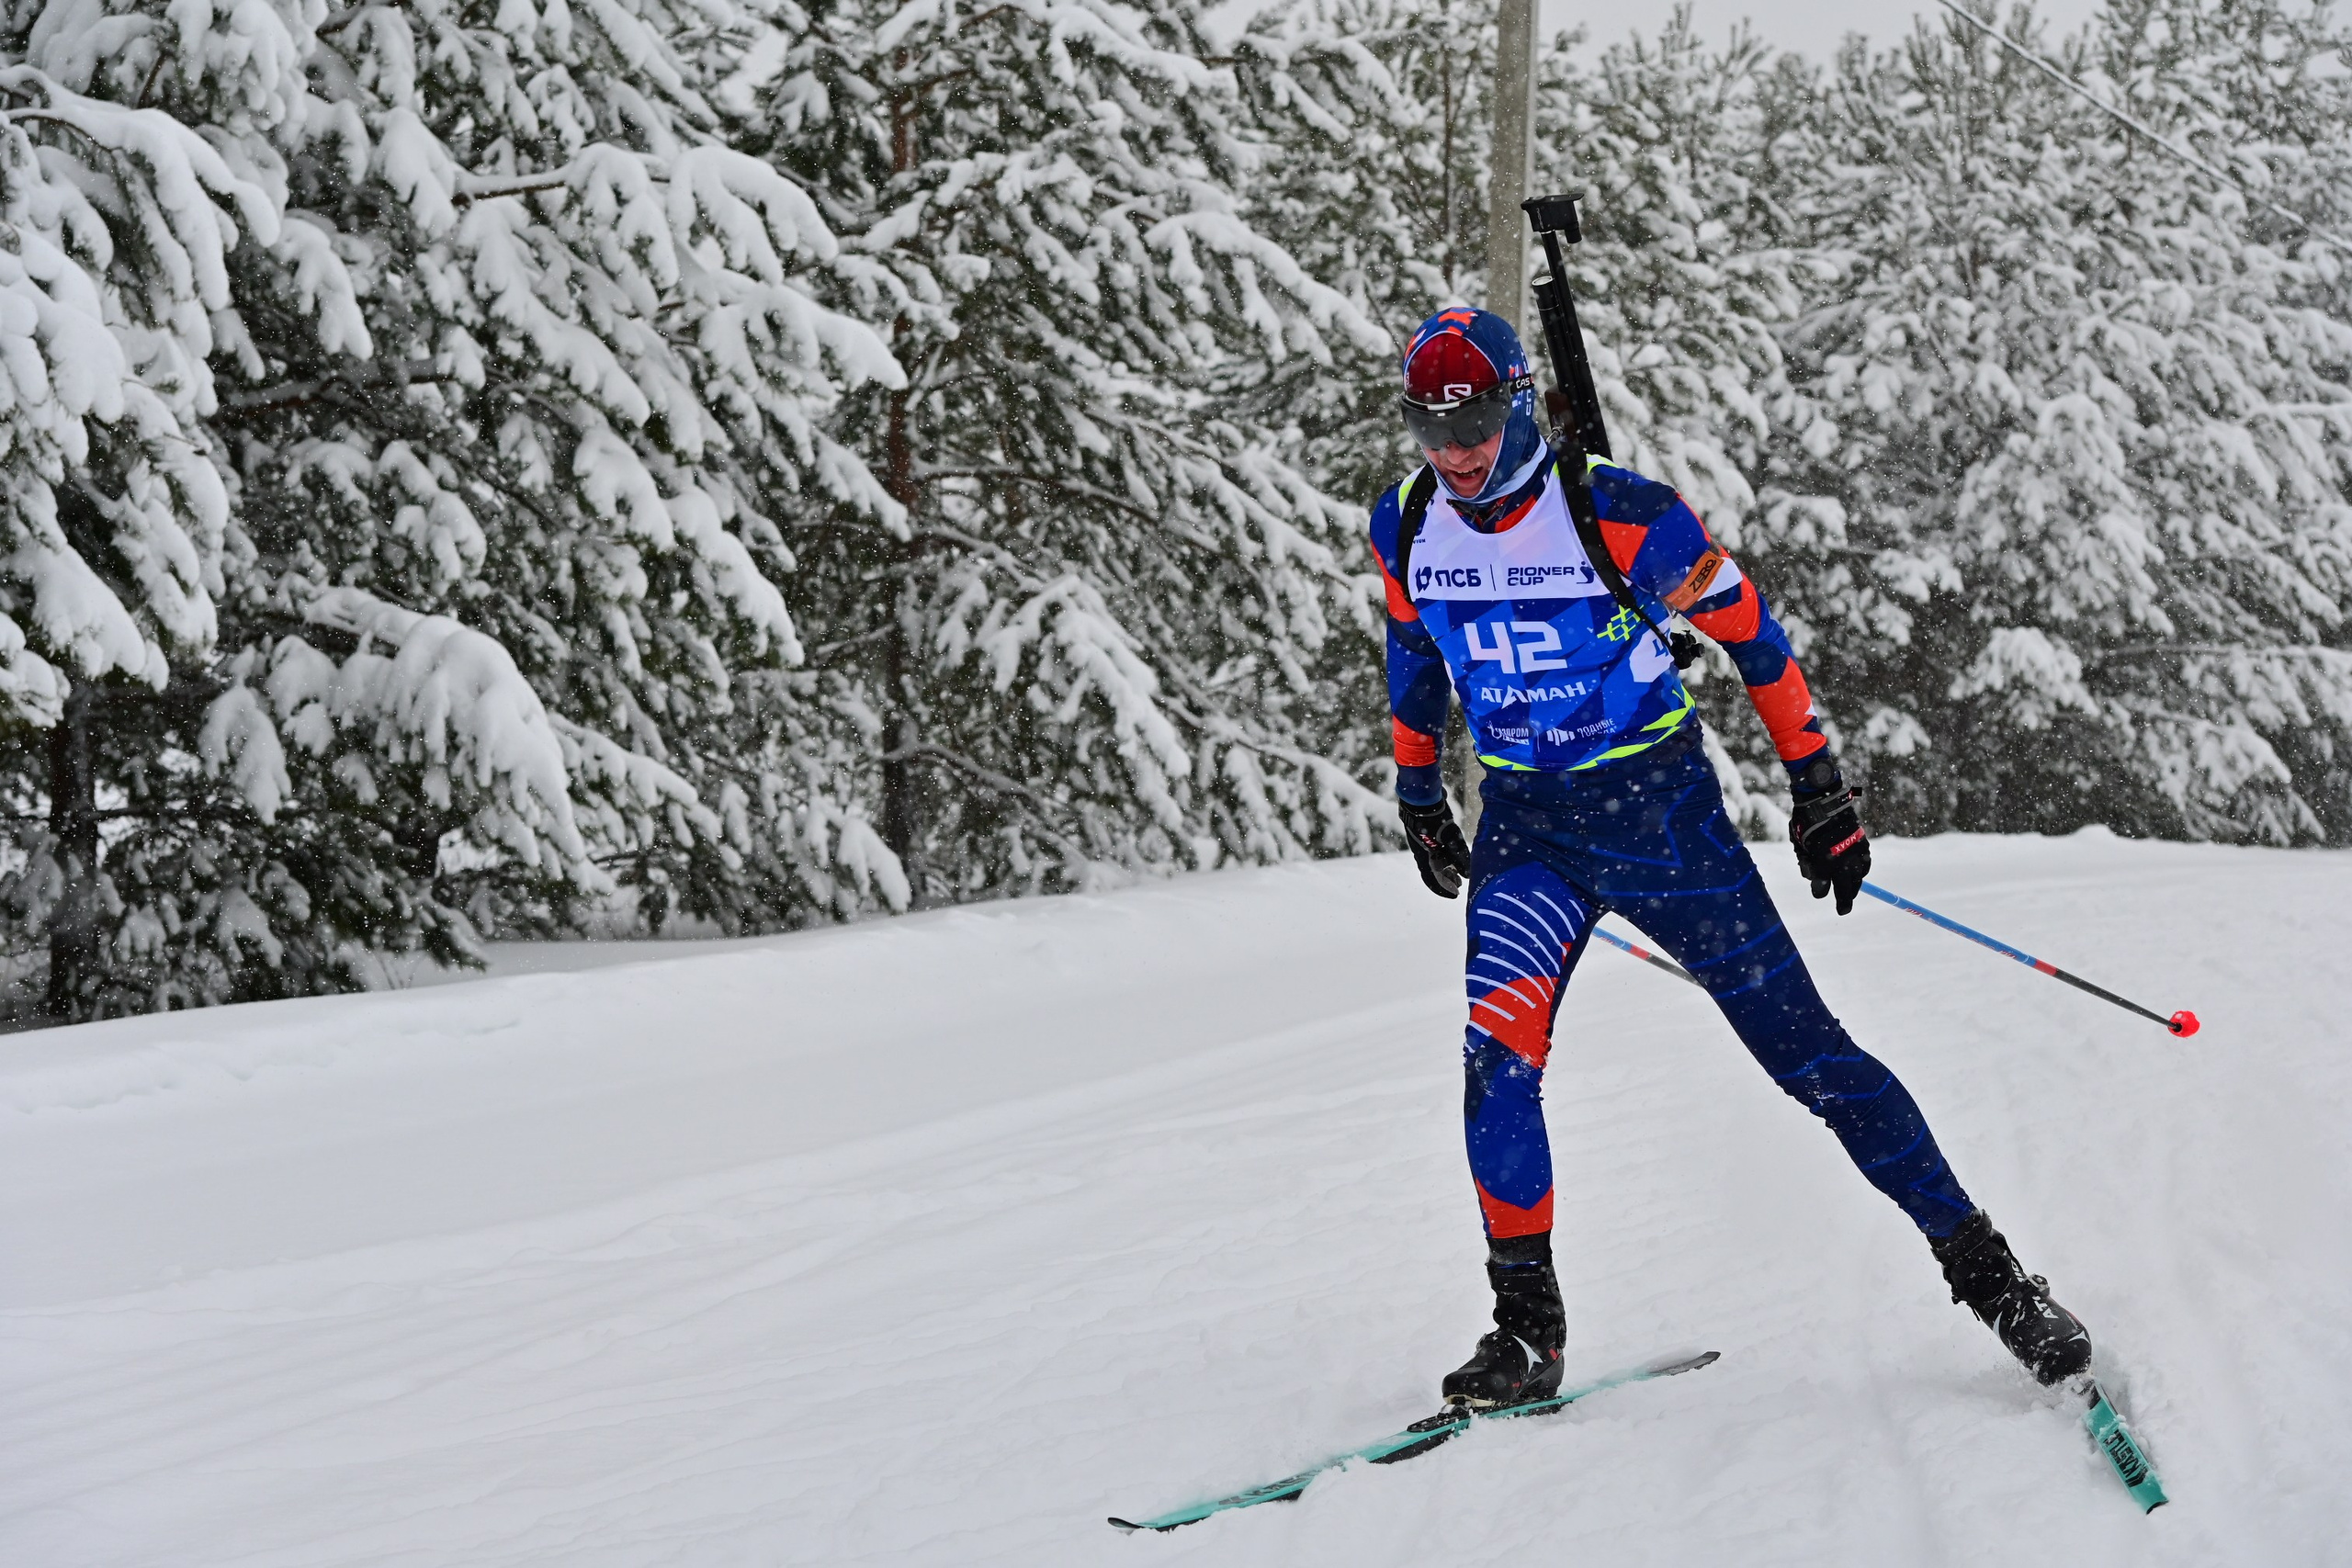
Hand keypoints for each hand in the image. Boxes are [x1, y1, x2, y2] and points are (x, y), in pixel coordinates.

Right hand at [1398, 798, 1471, 898]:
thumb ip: (1459, 855)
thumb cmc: (1434, 818)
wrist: (1420, 797)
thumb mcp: (1450, 838)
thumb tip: (1468, 873)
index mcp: (1424, 857)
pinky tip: (1455, 853)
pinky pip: (1437, 851)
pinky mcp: (1428, 833)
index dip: (1443, 889)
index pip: (1432, 880)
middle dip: (1447, 880)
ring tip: (1460, 872)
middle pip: (1434, 872)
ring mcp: (1424, 842)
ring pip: (1436, 861)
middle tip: (1460, 885)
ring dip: (1448, 868)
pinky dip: (1446, 856)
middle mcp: (1422, 852)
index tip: (1455, 894)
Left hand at [1790, 776, 1869, 915]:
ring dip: (1854, 886)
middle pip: (1845, 888)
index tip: (1827, 899)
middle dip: (1844, 900)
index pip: (1824, 888)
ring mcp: (1854, 852)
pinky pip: (1865, 864)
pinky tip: (1858, 874)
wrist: (1824, 801)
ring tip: (1850, 892)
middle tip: (1843, 910)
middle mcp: (1841, 860)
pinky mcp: (1862, 844)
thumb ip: (1807, 865)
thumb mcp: (1800, 846)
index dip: (1822, 893)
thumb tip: (1815, 882)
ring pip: (1857, 878)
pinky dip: (1862, 871)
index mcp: (1823, 862)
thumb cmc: (1807, 824)